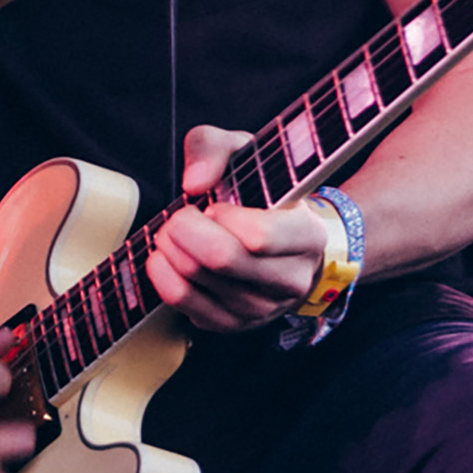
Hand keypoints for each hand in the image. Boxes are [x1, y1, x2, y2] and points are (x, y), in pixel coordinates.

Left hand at [144, 124, 334, 333]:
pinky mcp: (234, 324)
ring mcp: (264, 308)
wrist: (288, 243)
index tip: (214, 205)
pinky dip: (164, 276)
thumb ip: (214, 148)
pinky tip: (167, 257)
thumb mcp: (248, 153)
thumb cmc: (267, 196)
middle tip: (180, 216)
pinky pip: (185, 305)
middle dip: (184, 229)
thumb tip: (194, 182)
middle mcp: (292, 279)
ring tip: (174, 233)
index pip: (258, 236)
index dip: (222, 215)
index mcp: (308, 235)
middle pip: (220, 260)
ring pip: (197, 283)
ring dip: (171, 250)